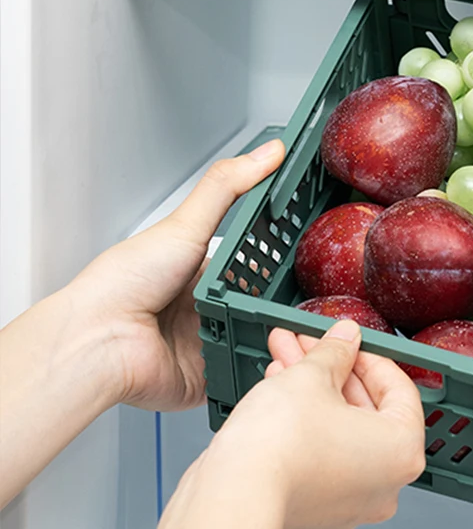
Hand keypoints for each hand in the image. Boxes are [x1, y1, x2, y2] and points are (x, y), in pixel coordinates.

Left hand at [0, 138, 285, 507]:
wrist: (97, 343)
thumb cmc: (124, 282)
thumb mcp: (186, 223)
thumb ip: (229, 186)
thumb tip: (269, 151)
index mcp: (199, 270)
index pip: (252, 260)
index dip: (280, 256)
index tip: (310, 249)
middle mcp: (204, 307)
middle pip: (260, 301)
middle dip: (283, 300)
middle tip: (317, 293)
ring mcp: (207, 344)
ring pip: (259, 337)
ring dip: (277, 333)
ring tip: (305, 325)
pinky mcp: (207, 379)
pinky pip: (245, 373)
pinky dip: (261, 366)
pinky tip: (280, 356)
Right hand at [160, 320, 426, 528]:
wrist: (231, 497)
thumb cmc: (280, 446)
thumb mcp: (313, 377)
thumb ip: (336, 352)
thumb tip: (345, 339)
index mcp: (401, 450)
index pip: (399, 388)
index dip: (369, 355)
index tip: (349, 339)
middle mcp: (384, 482)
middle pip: (364, 406)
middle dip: (332, 366)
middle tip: (310, 340)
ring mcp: (350, 497)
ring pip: (338, 425)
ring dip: (312, 385)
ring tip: (285, 353)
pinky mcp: (317, 504)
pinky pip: (321, 448)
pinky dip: (304, 416)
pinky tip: (279, 384)